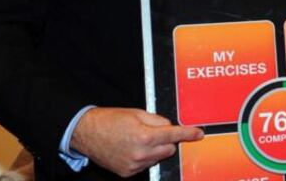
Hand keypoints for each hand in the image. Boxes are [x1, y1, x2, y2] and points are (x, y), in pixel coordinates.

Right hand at [70, 107, 202, 177]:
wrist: (87, 133)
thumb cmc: (111, 120)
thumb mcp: (138, 113)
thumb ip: (158, 121)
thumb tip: (171, 128)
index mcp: (145, 136)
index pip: (174, 135)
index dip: (189, 134)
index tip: (198, 134)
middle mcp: (141, 154)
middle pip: (169, 149)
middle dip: (167, 140)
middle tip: (153, 132)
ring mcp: (134, 165)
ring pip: (158, 158)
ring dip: (155, 149)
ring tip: (138, 139)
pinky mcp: (127, 173)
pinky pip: (146, 165)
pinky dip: (145, 157)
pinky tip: (132, 149)